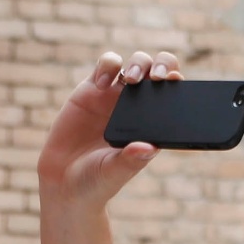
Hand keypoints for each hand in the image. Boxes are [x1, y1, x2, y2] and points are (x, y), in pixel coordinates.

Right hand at [38, 51, 180, 208]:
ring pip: (136, 63)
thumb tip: (149, 147)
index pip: (174, 97)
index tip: (175, 82)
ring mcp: (116, 96)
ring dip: (139, 64)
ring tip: (132, 80)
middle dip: (162, 65)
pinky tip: (101, 83)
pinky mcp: (91, 89)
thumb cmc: (97, 180)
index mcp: (154, 125)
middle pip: (159, 72)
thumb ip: (131, 160)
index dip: (178, 85)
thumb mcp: (116, 172)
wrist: (65, 180)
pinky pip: (106, 66)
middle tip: (157, 77)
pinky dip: (108, 66)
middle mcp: (139, 107)